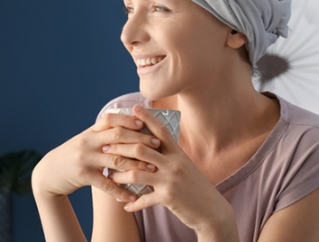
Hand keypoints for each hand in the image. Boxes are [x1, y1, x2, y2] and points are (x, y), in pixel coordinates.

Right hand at [31, 111, 161, 202]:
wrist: (48, 173)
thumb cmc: (74, 155)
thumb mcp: (86, 140)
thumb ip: (104, 134)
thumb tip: (130, 124)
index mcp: (91, 132)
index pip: (111, 119)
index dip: (128, 119)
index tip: (144, 123)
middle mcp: (88, 142)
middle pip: (117, 136)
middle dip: (140, 140)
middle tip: (157, 145)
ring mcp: (85, 159)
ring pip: (116, 159)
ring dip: (136, 165)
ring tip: (152, 170)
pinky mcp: (83, 176)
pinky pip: (106, 184)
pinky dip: (120, 191)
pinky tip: (132, 197)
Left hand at [103, 105, 234, 233]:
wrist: (212, 210)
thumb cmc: (197, 188)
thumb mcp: (187, 167)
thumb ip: (171, 157)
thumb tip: (154, 149)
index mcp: (178, 154)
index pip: (161, 131)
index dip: (147, 118)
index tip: (134, 108)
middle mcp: (174, 164)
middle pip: (142, 149)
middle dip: (120, 147)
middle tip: (106, 147)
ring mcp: (170, 180)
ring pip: (136, 173)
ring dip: (120, 175)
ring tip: (111, 177)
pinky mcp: (168, 198)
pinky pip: (143, 199)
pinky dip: (133, 203)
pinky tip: (125, 205)